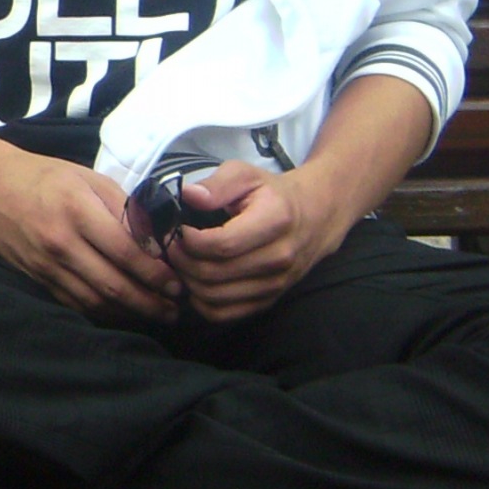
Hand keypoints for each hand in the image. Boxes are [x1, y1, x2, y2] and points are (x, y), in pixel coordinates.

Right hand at [0, 147, 182, 324]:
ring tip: (157, 314)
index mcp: (78, 212)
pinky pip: (75, 304)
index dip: (156, 274)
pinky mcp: (38, 279)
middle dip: (150, 302)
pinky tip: (123, 312)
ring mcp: (47, 266)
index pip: (126, 253)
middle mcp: (61, 243)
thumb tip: (157, 240)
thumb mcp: (89, 178)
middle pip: (113, 285)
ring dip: (130, 313)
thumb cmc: (44, 176)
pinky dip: (103, 312)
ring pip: (95, 301)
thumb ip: (124, 209)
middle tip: (175, 310)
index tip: (178, 283)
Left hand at [166, 161, 347, 323]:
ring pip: (216, 297)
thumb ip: (217, 184)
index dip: (191, 241)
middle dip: (183, 261)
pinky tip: (196, 283)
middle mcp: (279, 258)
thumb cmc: (274, 195)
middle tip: (174, 246)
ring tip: (183, 262)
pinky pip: (225, 314)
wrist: (315, 217)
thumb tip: (189, 197)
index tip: (180, 230)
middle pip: (214, 273)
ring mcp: (276, 284)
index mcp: (275, 221)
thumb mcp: (246, 175)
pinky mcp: (269, 300)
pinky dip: (202, 303)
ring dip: (189, 282)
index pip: (222, 244)